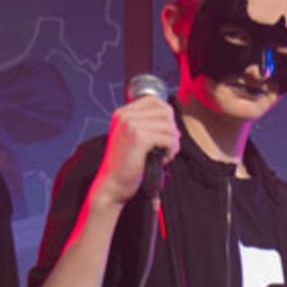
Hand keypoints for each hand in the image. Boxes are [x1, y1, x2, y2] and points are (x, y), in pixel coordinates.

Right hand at [91, 95, 180, 209]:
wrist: (112, 184)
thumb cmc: (125, 166)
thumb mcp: (132, 140)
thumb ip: (148, 128)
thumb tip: (175, 127)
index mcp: (122, 114)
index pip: (154, 101)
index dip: (166, 116)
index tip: (165, 134)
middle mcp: (125, 116)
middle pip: (164, 111)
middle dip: (172, 129)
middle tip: (169, 147)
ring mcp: (131, 125)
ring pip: (168, 125)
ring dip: (173, 142)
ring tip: (167, 154)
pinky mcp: (139, 138)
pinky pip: (168, 138)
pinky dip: (171, 150)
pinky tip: (164, 159)